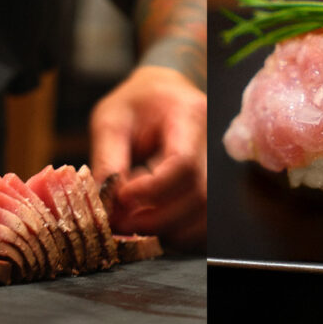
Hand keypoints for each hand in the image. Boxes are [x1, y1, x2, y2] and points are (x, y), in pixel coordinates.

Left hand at [90, 65, 205, 249]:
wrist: (160, 94)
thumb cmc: (134, 104)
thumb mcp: (110, 120)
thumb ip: (107, 160)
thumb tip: (105, 204)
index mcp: (188, 114)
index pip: (182, 163)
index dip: (152, 190)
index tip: (120, 198)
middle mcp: (212, 141)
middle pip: (199, 195)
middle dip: (156, 218)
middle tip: (119, 221)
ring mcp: (218, 164)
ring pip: (205, 214)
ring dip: (167, 228)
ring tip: (132, 219)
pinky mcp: (213, 183)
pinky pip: (203, 218)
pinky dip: (177, 229)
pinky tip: (151, 218)